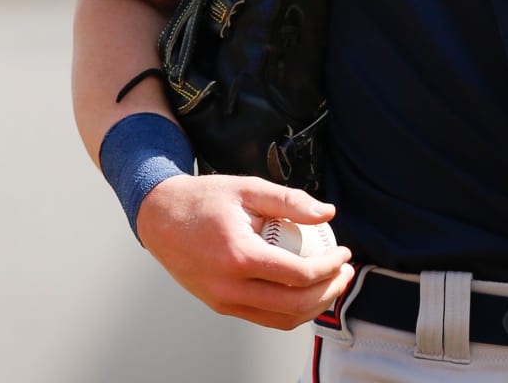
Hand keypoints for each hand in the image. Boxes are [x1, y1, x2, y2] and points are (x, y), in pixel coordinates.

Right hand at [135, 173, 353, 329]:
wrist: (160, 218)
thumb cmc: (205, 200)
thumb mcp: (249, 188)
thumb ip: (290, 200)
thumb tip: (328, 212)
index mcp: (239, 257)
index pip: (298, 274)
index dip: (330, 266)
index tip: (345, 252)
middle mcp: (230, 288)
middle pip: (294, 304)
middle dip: (329, 291)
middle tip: (347, 271)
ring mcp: (223, 302)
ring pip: (280, 319)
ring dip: (314, 306)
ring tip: (332, 283)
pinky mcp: (220, 306)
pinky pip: (264, 317)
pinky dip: (290, 310)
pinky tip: (305, 289)